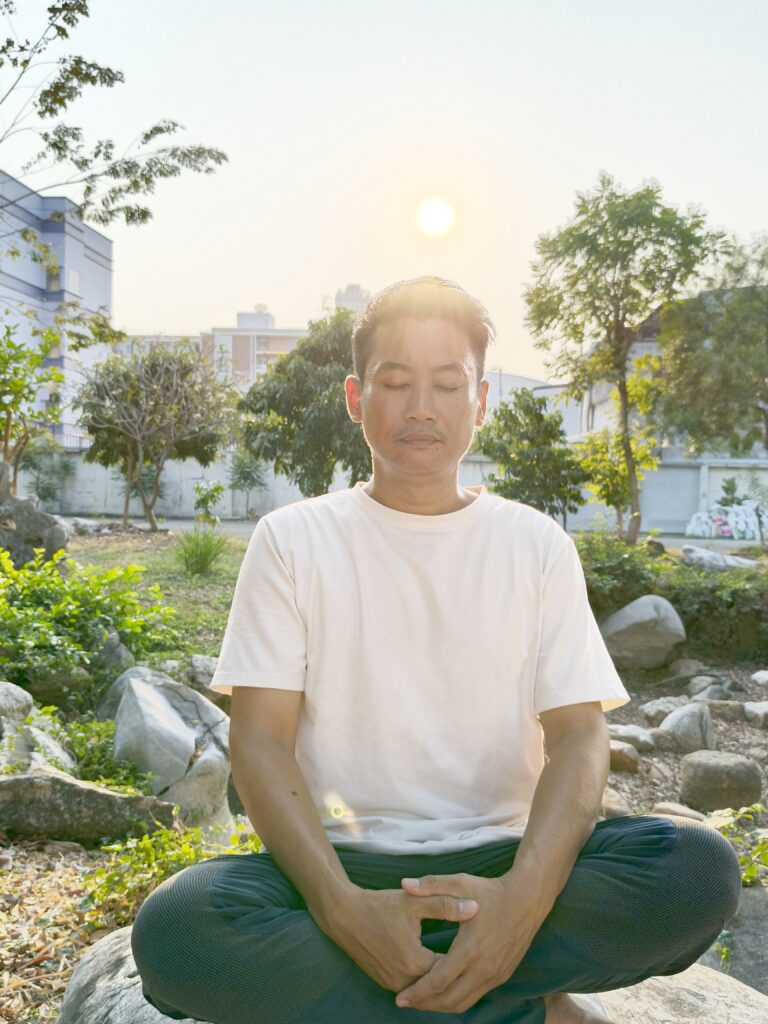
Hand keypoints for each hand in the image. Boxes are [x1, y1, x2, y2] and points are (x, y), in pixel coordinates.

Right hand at [322, 884, 478, 995]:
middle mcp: (404, 979)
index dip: (465, 959)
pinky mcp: (385, 982)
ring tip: (459, 967)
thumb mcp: (414, 902)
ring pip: (425, 988)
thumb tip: (475, 907)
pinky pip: (412, 986)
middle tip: (474, 962)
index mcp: (415, 961)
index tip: (479, 946)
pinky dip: (424, 980)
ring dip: (439, 978)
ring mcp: (392, 984)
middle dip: (455, 972)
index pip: (450, 969)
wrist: (344, 915)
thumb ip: (445, 905)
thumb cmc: (379, 906)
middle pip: (438, 983)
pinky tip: (437, 969)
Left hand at [394, 872, 542, 1013]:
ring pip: (463, 1002)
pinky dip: (457, 999)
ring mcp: (495, 974)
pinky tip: (445, 992)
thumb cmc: (492, 890)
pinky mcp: (502, 975)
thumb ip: (431, 884)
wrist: (528, 898)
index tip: (400, 998)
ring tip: (422, 1001)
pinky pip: (476, 996)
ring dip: (441, 1006)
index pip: (438, 981)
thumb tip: (403, 883)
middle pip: (449, 999)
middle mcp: (483, 968)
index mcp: (470, 948)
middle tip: (405, 1001)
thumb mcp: (461, 883)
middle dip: (425, 1004)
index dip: (417, 992)